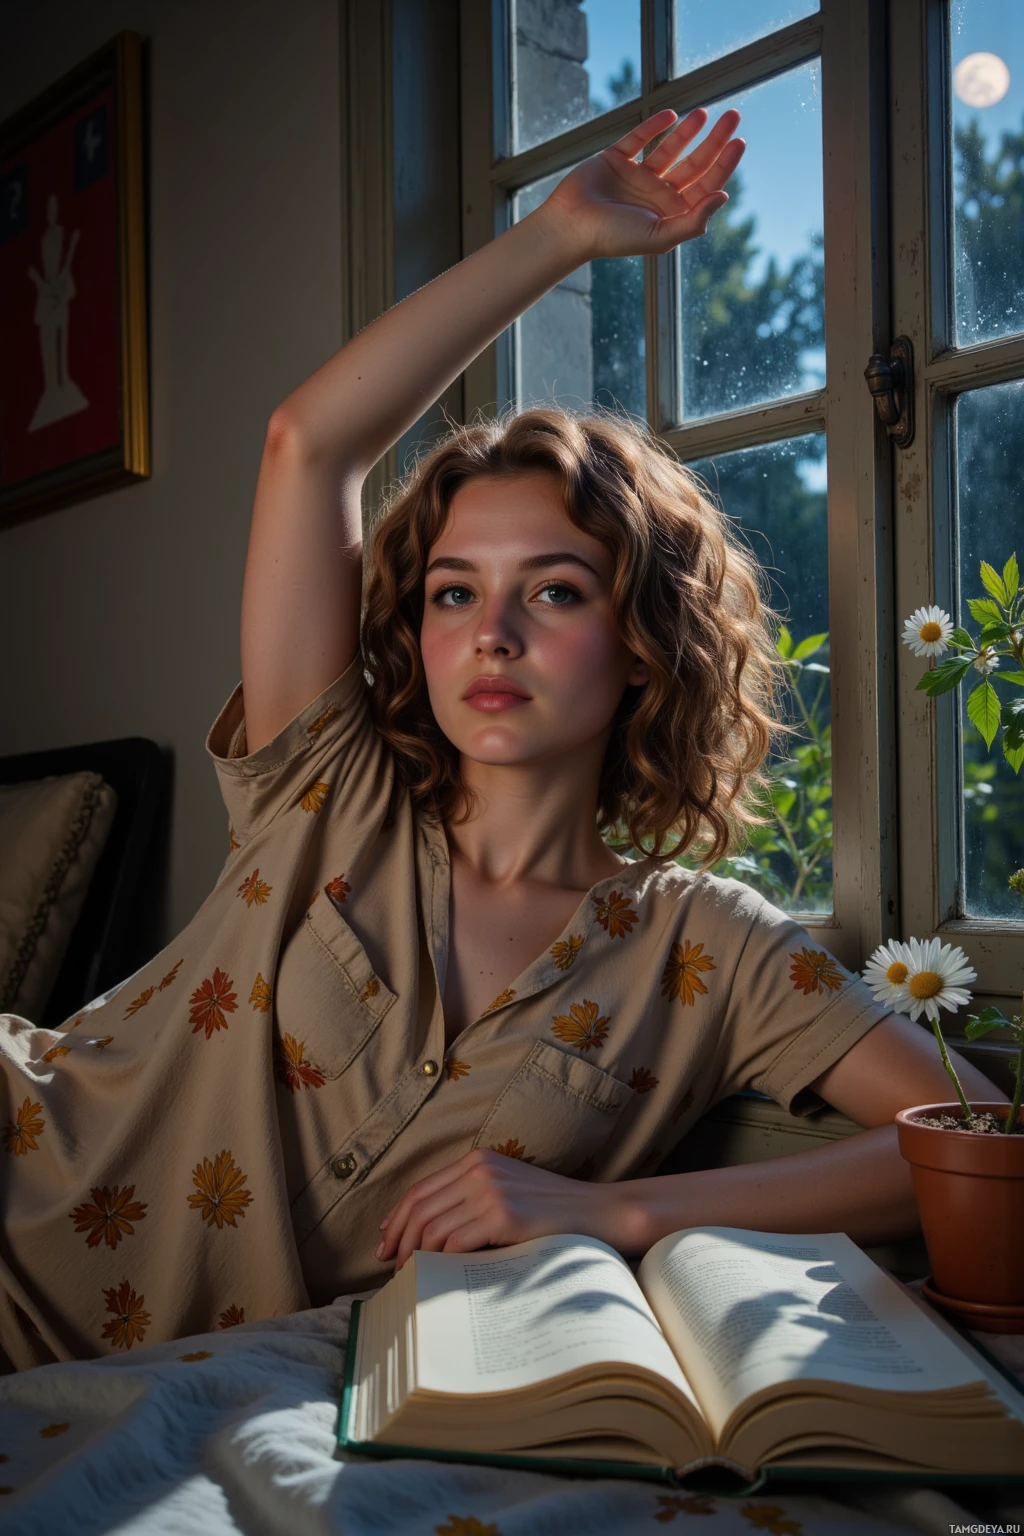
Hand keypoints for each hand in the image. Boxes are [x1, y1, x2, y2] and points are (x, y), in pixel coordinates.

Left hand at [375, 1148, 644, 1269]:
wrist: (599, 1214)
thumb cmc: (554, 1212)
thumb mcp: (508, 1191)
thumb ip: (472, 1199)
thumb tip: (430, 1232)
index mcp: (478, 1160)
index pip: (422, 1189)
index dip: (397, 1217)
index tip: (386, 1241)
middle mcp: (479, 1169)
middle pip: (420, 1207)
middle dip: (399, 1240)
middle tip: (391, 1267)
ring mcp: (490, 1191)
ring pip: (432, 1227)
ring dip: (416, 1255)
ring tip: (412, 1276)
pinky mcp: (502, 1216)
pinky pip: (454, 1242)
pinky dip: (439, 1261)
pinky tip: (437, 1275)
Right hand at [539, 107, 743, 261]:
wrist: (569, 227)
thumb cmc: (612, 237)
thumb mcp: (658, 236)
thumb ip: (692, 222)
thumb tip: (723, 196)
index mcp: (670, 214)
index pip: (706, 186)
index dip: (724, 164)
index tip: (739, 141)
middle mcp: (658, 194)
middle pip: (695, 163)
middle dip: (715, 140)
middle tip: (733, 115)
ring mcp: (637, 176)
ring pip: (670, 148)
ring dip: (689, 130)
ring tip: (704, 113)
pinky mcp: (616, 159)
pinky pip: (639, 138)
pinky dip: (654, 126)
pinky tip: (670, 115)